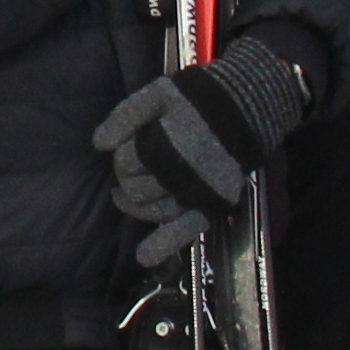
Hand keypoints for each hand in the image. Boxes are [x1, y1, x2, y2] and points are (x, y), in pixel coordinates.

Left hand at [93, 39, 310, 265]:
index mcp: (164, 145)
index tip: (130, 147)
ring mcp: (197, 192)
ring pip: (154, 211)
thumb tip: (99, 144)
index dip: (122, 157)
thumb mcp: (160, 92)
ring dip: (137, 207)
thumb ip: (126, 115)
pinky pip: (186, 229)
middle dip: (128, 180)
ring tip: (128, 197)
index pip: (125, 163)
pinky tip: (145, 257)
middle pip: (135, 190)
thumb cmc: (200, 97)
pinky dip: (164, 245)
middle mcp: (180, 173)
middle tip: (134, 168)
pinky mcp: (213, 203)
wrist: (250, 105)